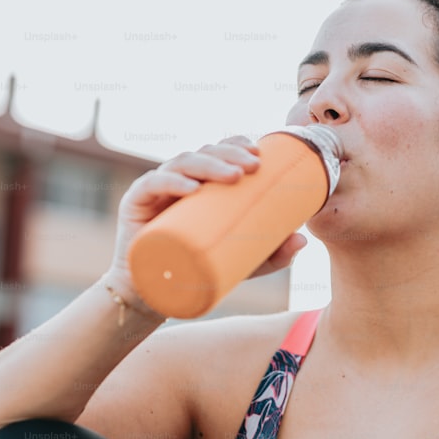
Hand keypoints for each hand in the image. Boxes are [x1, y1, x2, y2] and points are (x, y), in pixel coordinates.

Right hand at [104, 136, 307, 297]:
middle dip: (230, 153)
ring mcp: (156, 189)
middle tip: (254, 167)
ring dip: (209, 164)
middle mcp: (178, 179)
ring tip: (233, 176)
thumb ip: (273, 254)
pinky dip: (172, 183)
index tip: (260, 152)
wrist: (154, 294)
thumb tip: (303, 239)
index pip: (218, 151)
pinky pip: (152, 185)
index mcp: (200, 183)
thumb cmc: (198, 269)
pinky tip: (192, 189)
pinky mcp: (135, 203)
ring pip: (181, 163)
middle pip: (204, 152)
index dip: (237, 144)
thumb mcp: (242, 263)